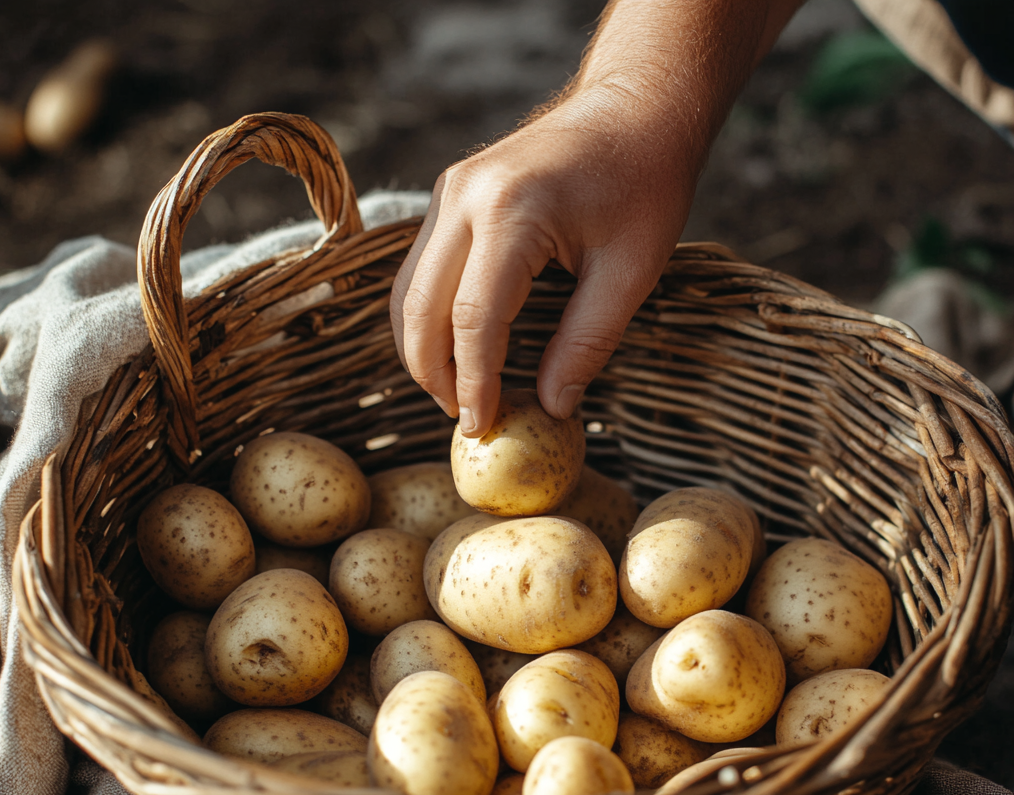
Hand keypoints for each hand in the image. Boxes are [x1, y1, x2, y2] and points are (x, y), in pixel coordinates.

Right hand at [390, 0, 804, 436]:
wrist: (636, 104)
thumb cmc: (647, 181)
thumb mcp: (631, 272)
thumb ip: (586, 344)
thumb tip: (551, 408)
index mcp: (512, 213)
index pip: (473, 320)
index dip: (475, 383)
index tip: (482, 428)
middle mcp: (465, 198)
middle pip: (422, 309)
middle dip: (435, 375)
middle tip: (465, 419)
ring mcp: (451, 192)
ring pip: (410, 291)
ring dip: (424, 349)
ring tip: (459, 393)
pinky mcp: (451, 194)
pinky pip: (421, 269)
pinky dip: (429, 317)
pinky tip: (457, 349)